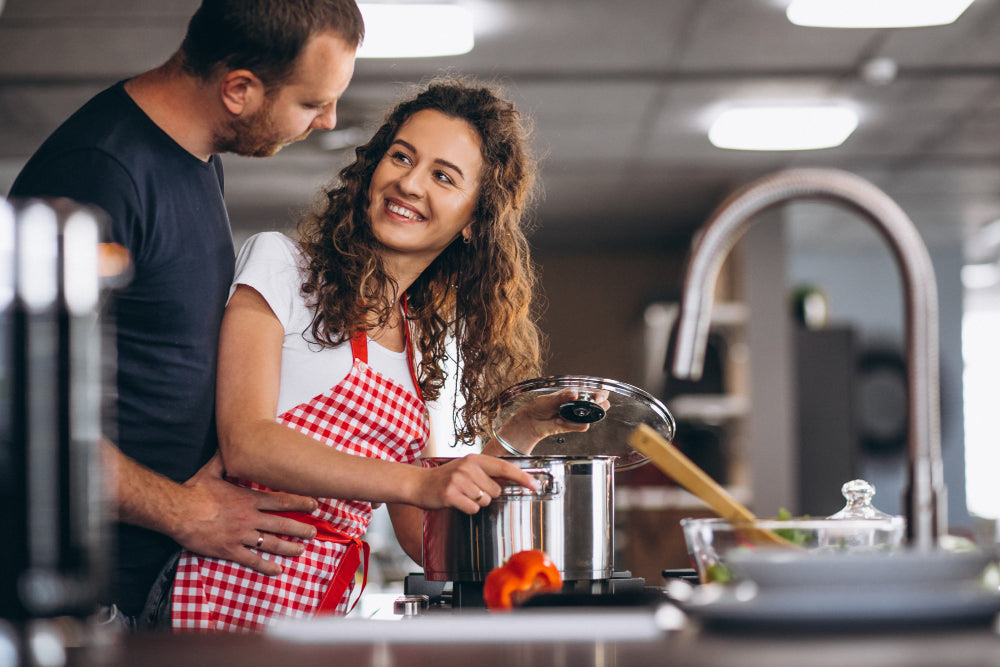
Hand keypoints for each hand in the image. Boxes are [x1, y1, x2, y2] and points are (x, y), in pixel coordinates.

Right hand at [172, 453, 318, 575]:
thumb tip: (227, 444)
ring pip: (271, 543)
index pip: (281, 501)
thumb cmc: (194, 491)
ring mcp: (241, 535)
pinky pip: (252, 560)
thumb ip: (223, 460)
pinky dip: (266, 566)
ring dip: (289, 547)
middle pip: (282, 524)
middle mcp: (249, 517)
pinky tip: (277, 570)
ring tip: (301, 550)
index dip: (300, 503)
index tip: (314, 505)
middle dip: (300, 528)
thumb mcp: (211, 471)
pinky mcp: (229, 550)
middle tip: (313, 532)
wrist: (178, 512)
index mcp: (248, 499)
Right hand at [417, 454, 539, 514]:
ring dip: (476, 502)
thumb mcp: (466, 469)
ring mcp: (459, 480)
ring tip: (461, 495)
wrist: (418, 484)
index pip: (505, 467)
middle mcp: (468, 467)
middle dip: (487, 495)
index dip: (522, 477)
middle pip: (496, 490)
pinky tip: (456, 502)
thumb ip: (487, 472)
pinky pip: (473, 508)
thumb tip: (512, 480)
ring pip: (485, 501)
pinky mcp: (451, 494)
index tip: (535, 485)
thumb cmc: (445, 478)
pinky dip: (467, 509)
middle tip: (471, 491)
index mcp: (475, 459)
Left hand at [496, 388, 611, 451]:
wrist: (532, 421)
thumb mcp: (550, 398)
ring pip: (593, 417)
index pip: (595, 390)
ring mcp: (579, 415)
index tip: (597, 397)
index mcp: (576, 392)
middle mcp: (581, 403)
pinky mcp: (575, 426)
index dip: (601, 393)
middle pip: (602, 404)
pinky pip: (582, 426)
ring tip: (562, 415)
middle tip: (594, 404)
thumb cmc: (540, 405)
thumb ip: (563, 396)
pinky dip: (570, 425)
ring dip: (578, 417)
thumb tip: (575, 394)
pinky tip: (559, 422)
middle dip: (601, 405)